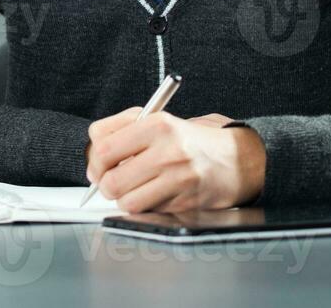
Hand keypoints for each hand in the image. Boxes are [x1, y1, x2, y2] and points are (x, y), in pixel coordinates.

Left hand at [85, 108, 265, 212]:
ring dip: (124, 198)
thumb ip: (121, 130)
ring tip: (134, 188)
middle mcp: (168, 151)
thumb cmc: (190, 140)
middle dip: (105, 184)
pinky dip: (144, 206)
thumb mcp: (157, 120)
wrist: (237, 159)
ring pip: (126, 200)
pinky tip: (154, 194)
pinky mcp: (186, 201)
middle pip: (111, 179)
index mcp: (157, 125)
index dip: (94, 161)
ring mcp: (178, 179)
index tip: (97, 166)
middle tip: (111, 182)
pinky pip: (148, 210)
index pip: (103, 146)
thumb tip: (93, 156)